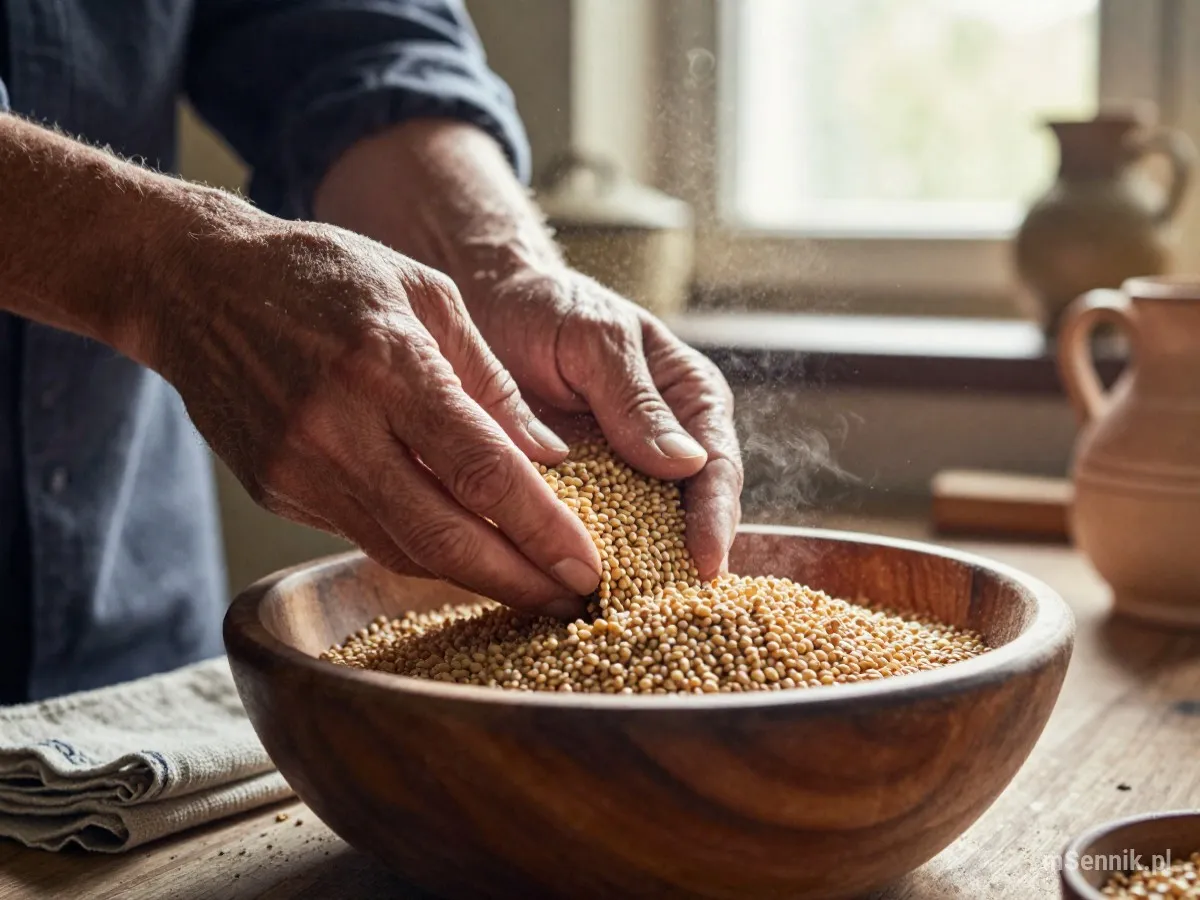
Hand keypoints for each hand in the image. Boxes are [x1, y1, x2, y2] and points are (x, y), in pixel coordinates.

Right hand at [149, 201, 602, 612]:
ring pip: (402, 549)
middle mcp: (339, 427)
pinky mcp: (276, 490)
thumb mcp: (425, 295)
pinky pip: (362, 533)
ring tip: (529, 582)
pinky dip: (418, 548)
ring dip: (471, 576)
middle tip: (571, 597)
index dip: (540, 530)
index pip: (482, 470)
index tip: (586, 566)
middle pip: (442, 535)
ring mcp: (298, 467)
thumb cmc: (325, 275)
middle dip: (517, 579)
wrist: (196, 286)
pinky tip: (460, 549)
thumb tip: (547, 455)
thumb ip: (489, 380)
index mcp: (388, 365)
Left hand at [464, 265, 742, 578]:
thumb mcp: (595, 339)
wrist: (492, 306)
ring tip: (626, 617)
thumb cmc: (550, 308)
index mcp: (693, 400)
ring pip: (648, 536)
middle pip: (693, 515)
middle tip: (668, 609)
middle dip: (684, 562)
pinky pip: (598, 537)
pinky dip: (592, 563)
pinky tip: (576, 595)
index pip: (718, 466)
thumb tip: (688, 463)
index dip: (715, 518)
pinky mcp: (587, 496)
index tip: (704, 562)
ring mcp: (629, 475)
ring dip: (640, 574)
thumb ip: (635, 398)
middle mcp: (671, 445)